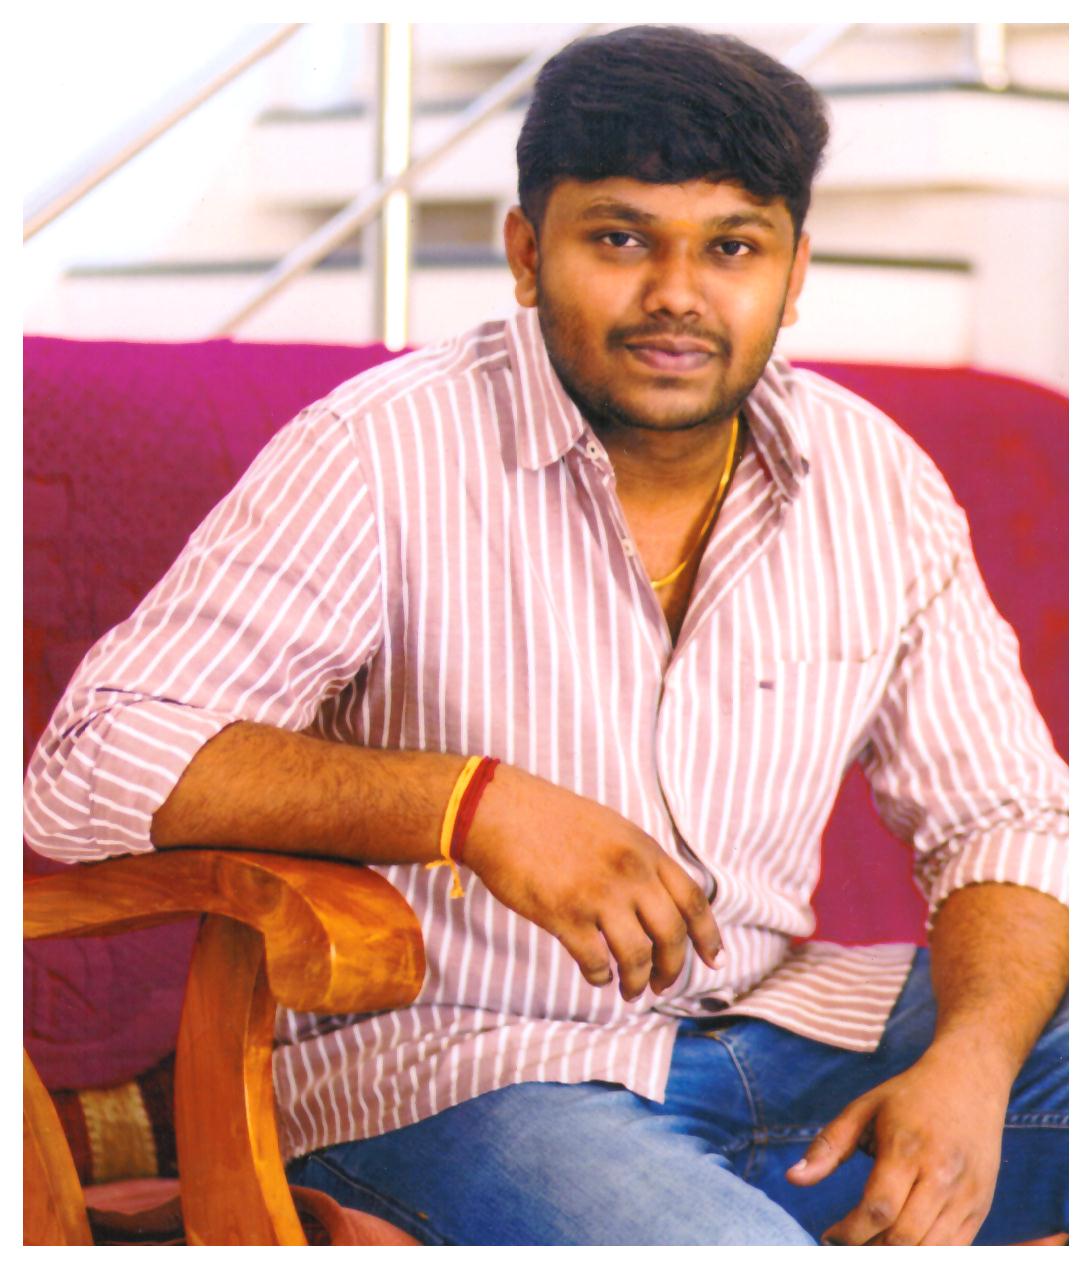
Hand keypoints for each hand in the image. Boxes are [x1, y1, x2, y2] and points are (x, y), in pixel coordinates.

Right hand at [461, 764, 722, 1000]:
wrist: (498, 811)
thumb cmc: (550, 818)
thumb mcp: (611, 828)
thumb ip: (639, 861)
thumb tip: (660, 901)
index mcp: (644, 849)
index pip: (693, 899)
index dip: (708, 935)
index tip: (715, 960)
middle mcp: (629, 872)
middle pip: (671, 934)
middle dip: (673, 969)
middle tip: (664, 984)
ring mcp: (597, 894)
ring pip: (637, 956)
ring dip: (638, 982)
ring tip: (631, 990)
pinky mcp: (564, 915)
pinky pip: (595, 962)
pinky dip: (601, 977)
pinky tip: (597, 975)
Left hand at [785, 1047, 1008, 1244]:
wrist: (970, 1079)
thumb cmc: (909, 1095)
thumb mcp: (864, 1108)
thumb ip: (829, 1145)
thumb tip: (793, 1178)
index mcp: (907, 1149)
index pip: (878, 1209)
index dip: (850, 1232)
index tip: (829, 1235)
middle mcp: (941, 1176)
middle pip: (903, 1238)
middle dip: (869, 1250)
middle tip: (847, 1244)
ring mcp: (966, 1195)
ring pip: (930, 1251)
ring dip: (897, 1256)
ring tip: (871, 1245)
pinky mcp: (981, 1206)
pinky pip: (954, 1250)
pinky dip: (925, 1256)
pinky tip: (902, 1244)